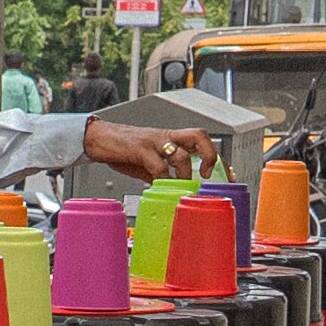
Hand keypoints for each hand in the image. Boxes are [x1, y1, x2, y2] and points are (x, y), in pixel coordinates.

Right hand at [83, 117, 217, 183]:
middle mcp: (166, 137)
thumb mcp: (146, 162)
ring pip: (181, 153)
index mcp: (171, 138)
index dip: (218, 158)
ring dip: (185, 173)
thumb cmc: (122, 149)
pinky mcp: (140, 149)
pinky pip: (158, 165)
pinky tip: (161, 187)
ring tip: (183, 187)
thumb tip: (172, 189)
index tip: (227, 175)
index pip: (202, 143)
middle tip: (207, 174)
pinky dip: (163, 179)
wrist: (97, 138)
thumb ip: (161, 173)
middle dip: (209, 156)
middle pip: (199, 136)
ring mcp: (154, 141)